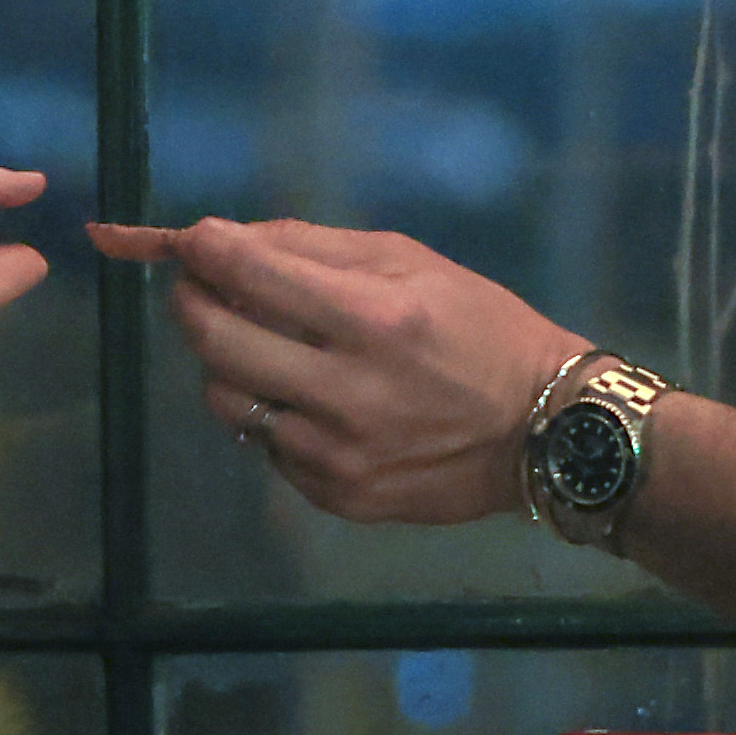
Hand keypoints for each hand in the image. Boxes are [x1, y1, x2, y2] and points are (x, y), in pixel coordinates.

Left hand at [95, 215, 578, 525]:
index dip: (202, 248)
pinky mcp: (335, 495)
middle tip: (197, 286)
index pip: (248, 274)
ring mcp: (335, 453)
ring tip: (258, 346)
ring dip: (223, 362)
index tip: (191, 240)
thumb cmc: (481, 330)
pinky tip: (307, 400)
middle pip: (214, 340)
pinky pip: (266, 445)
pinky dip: (270, 413)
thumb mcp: (412, 263)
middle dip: (190, 300)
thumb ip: (315, 248)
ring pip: (225, 400)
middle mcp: (345, 391)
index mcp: (372, 319)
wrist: (545, 432)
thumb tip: (229, 240)